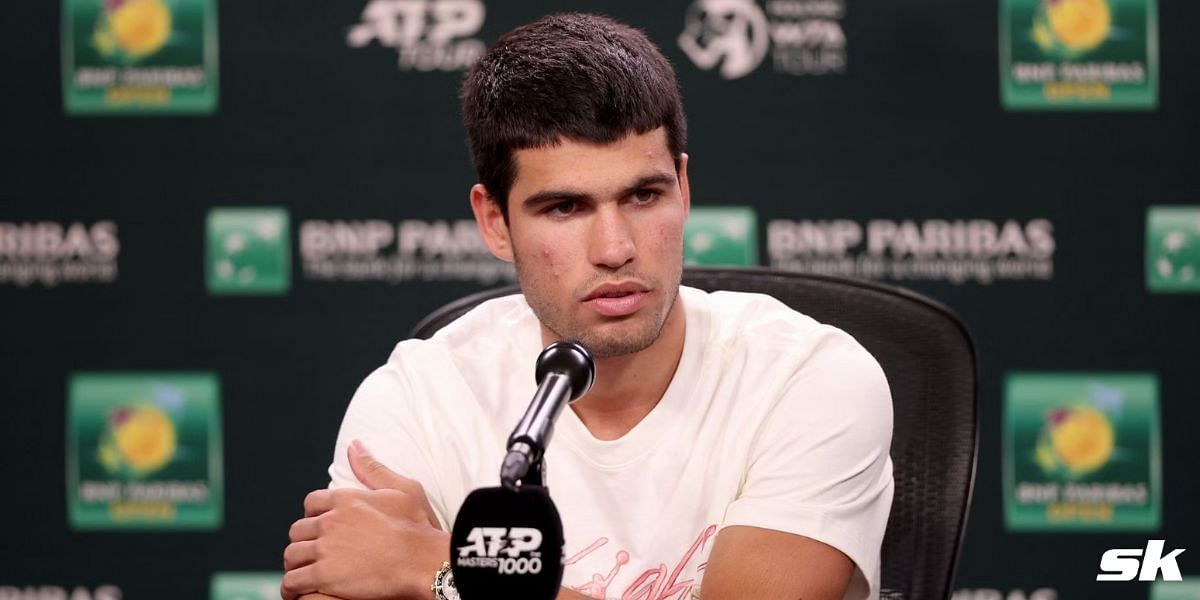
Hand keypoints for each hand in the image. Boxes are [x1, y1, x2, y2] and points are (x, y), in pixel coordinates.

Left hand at [282, 440, 449, 599]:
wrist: (422, 561)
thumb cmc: (418, 527)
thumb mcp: (402, 488)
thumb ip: (372, 468)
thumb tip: (354, 446)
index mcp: (346, 500)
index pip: (311, 503)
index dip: (313, 514)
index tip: (320, 525)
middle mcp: (331, 521)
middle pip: (298, 530)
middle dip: (303, 540)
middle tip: (311, 552)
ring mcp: (325, 549)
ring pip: (292, 555)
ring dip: (295, 564)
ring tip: (302, 573)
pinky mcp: (324, 575)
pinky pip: (293, 581)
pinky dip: (292, 588)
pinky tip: (297, 592)